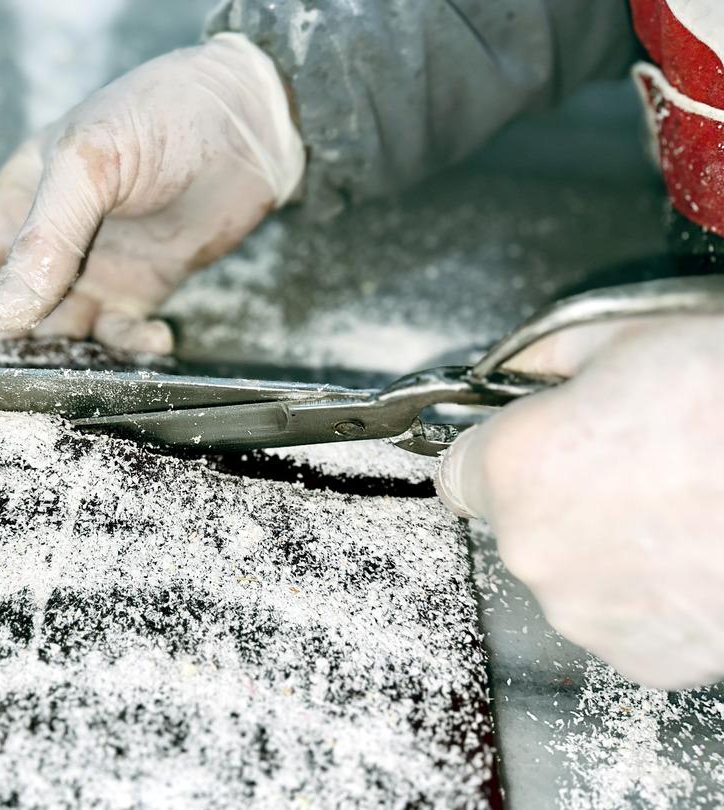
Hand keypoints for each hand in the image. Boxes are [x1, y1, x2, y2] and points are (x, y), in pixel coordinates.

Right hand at [0, 34, 303, 353]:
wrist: (249, 121)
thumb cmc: (159, 116)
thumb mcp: (89, 164)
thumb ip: (46, 239)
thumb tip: (2, 316)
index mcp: (18, 204)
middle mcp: (50, 244)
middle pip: (13, 317)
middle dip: (9, 358)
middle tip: (10, 400)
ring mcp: (97, 270)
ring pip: (66, 335)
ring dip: (72, 362)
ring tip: (84, 381)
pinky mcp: (143, 288)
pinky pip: (122, 335)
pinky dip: (131, 348)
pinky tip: (154, 340)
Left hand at [436, 316, 723, 688]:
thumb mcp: (629, 333)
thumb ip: (549, 357)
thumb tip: (527, 367)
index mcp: (515, 468)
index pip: (458, 469)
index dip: (498, 448)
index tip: (529, 441)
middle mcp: (535, 552)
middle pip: (519, 520)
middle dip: (560, 491)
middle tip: (635, 458)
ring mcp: (590, 615)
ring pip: (573, 571)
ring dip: (608, 543)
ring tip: (684, 501)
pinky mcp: (647, 660)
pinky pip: (624, 617)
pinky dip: (651, 591)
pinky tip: (700, 548)